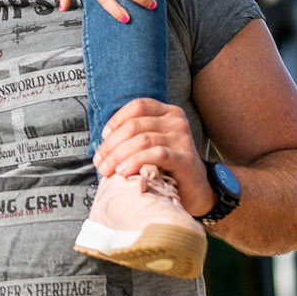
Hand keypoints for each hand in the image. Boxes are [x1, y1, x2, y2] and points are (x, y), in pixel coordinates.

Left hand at [93, 98, 214, 215]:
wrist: (196, 189)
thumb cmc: (168, 165)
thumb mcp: (152, 143)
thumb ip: (134, 136)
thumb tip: (103, 142)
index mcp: (167, 112)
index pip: (137, 106)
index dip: (117, 119)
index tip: (104, 137)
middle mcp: (177, 121)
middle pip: (135, 125)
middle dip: (112, 145)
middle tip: (100, 162)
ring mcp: (182, 139)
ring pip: (142, 140)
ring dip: (118, 156)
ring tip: (107, 170)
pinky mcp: (185, 158)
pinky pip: (156, 154)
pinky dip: (135, 162)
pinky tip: (124, 172)